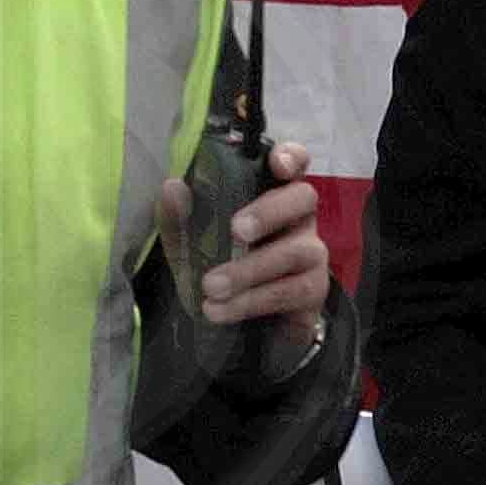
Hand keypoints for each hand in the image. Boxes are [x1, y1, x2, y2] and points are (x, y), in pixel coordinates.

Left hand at [193, 142, 331, 331]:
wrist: (240, 327)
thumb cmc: (221, 267)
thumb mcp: (191, 243)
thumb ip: (180, 217)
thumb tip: (172, 187)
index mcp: (272, 195)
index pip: (294, 164)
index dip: (291, 157)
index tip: (277, 163)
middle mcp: (299, 219)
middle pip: (303, 198)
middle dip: (269, 211)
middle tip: (236, 230)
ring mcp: (312, 254)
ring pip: (294, 252)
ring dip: (248, 269)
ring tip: (210, 286)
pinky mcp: (313, 291)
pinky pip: (289, 291)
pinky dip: (250, 301)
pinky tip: (220, 309)